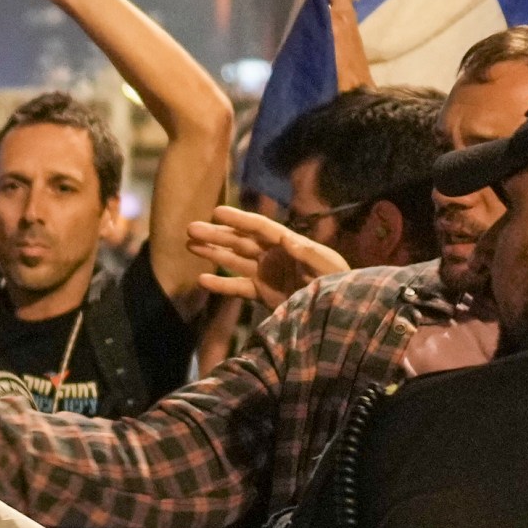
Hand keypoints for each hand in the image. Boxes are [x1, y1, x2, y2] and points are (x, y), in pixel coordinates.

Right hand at [188, 204, 349, 311]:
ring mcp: (266, 274)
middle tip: (190, 228)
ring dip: (212, 252)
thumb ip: (309, 254)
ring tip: (189, 245)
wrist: (336, 314)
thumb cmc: (338, 286)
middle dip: (216, 234)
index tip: (216, 212)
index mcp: (289, 244)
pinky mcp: (262, 294)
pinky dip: (220, 284)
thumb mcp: (329, 268)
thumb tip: (287, 239)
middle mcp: (273, 255)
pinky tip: (201, 280)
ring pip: (234, 260)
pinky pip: (237, 287)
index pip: (259, 227)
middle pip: (240, 241)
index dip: (238, 219)